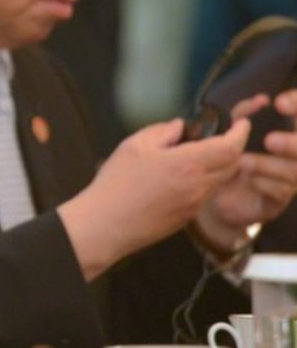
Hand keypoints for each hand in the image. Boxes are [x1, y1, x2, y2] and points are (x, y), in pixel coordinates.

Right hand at [59, 117, 249, 280]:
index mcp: (187, 164)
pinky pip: (205, 194)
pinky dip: (204, 181)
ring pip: (220, 180)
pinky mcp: (187, 218)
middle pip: (232, 164)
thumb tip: (179, 127)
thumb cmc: (116, 183)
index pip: (230, 147)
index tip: (240, 124)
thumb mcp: (134, 145)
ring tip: (198, 155)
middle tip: (220, 136)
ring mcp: (195, 204)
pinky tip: (181, 177)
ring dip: (219, 166)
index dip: (240, 133)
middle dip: (232, 148)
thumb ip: (161, 131)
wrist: (106, 224)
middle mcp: (198, 186)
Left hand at [194, 89, 296, 252]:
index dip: (296, 105)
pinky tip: (250, 180)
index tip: (278, 103)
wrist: (214, 195)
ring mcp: (290, 179)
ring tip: (243, 162)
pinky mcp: (279, 200)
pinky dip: (266, 184)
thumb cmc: (226, 157)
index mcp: (285, 133)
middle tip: (269, 141)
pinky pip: (282, 192)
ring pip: (295, 171)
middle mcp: (293, 155)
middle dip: (291, 143)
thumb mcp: (230, 133)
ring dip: (269, 165)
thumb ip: (243, 115)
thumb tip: (260, 99)